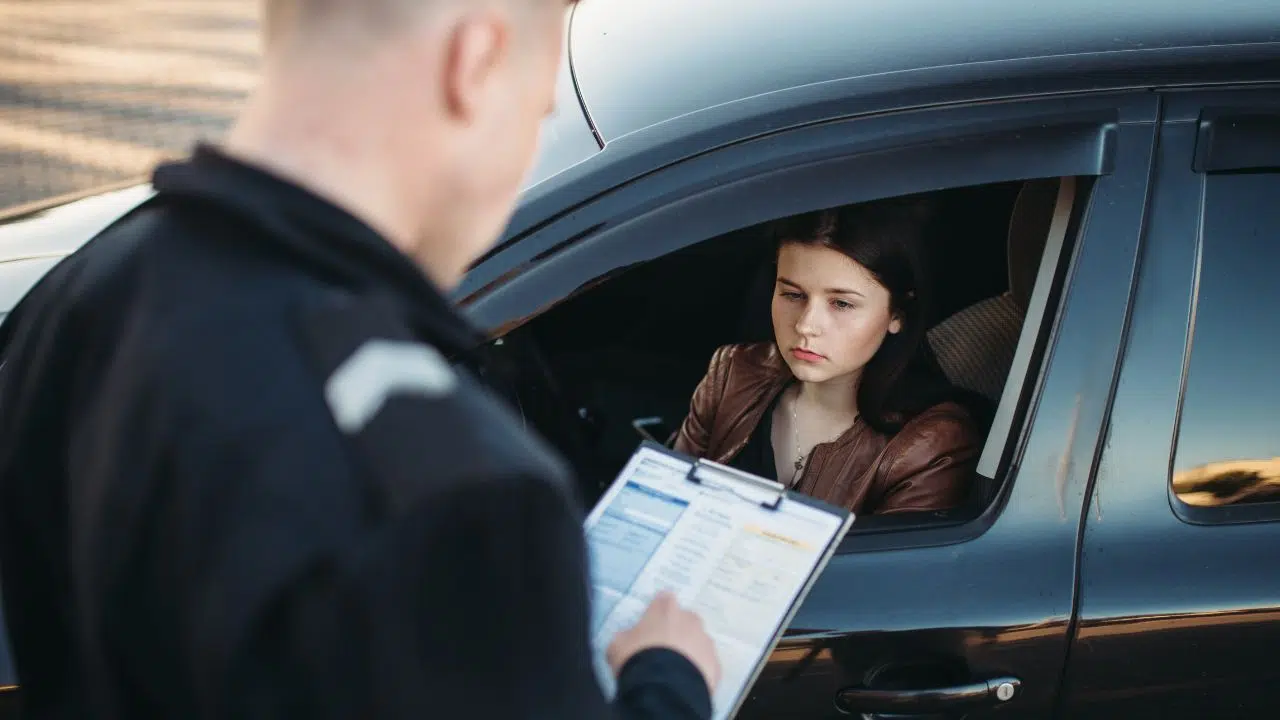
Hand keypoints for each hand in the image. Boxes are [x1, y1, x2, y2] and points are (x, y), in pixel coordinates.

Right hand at [606, 590, 720, 692]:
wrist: (664, 690)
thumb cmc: (637, 659)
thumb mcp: (617, 645)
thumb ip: (626, 636)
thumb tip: (628, 639)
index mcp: (665, 608)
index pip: (663, 600)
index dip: (657, 613)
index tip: (650, 625)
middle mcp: (690, 620)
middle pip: (685, 620)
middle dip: (676, 631)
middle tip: (662, 650)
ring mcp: (706, 642)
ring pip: (698, 642)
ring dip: (689, 651)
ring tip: (674, 671)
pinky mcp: (716, 665)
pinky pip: (706, 665)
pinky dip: (698, 671)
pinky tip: (685, 683)